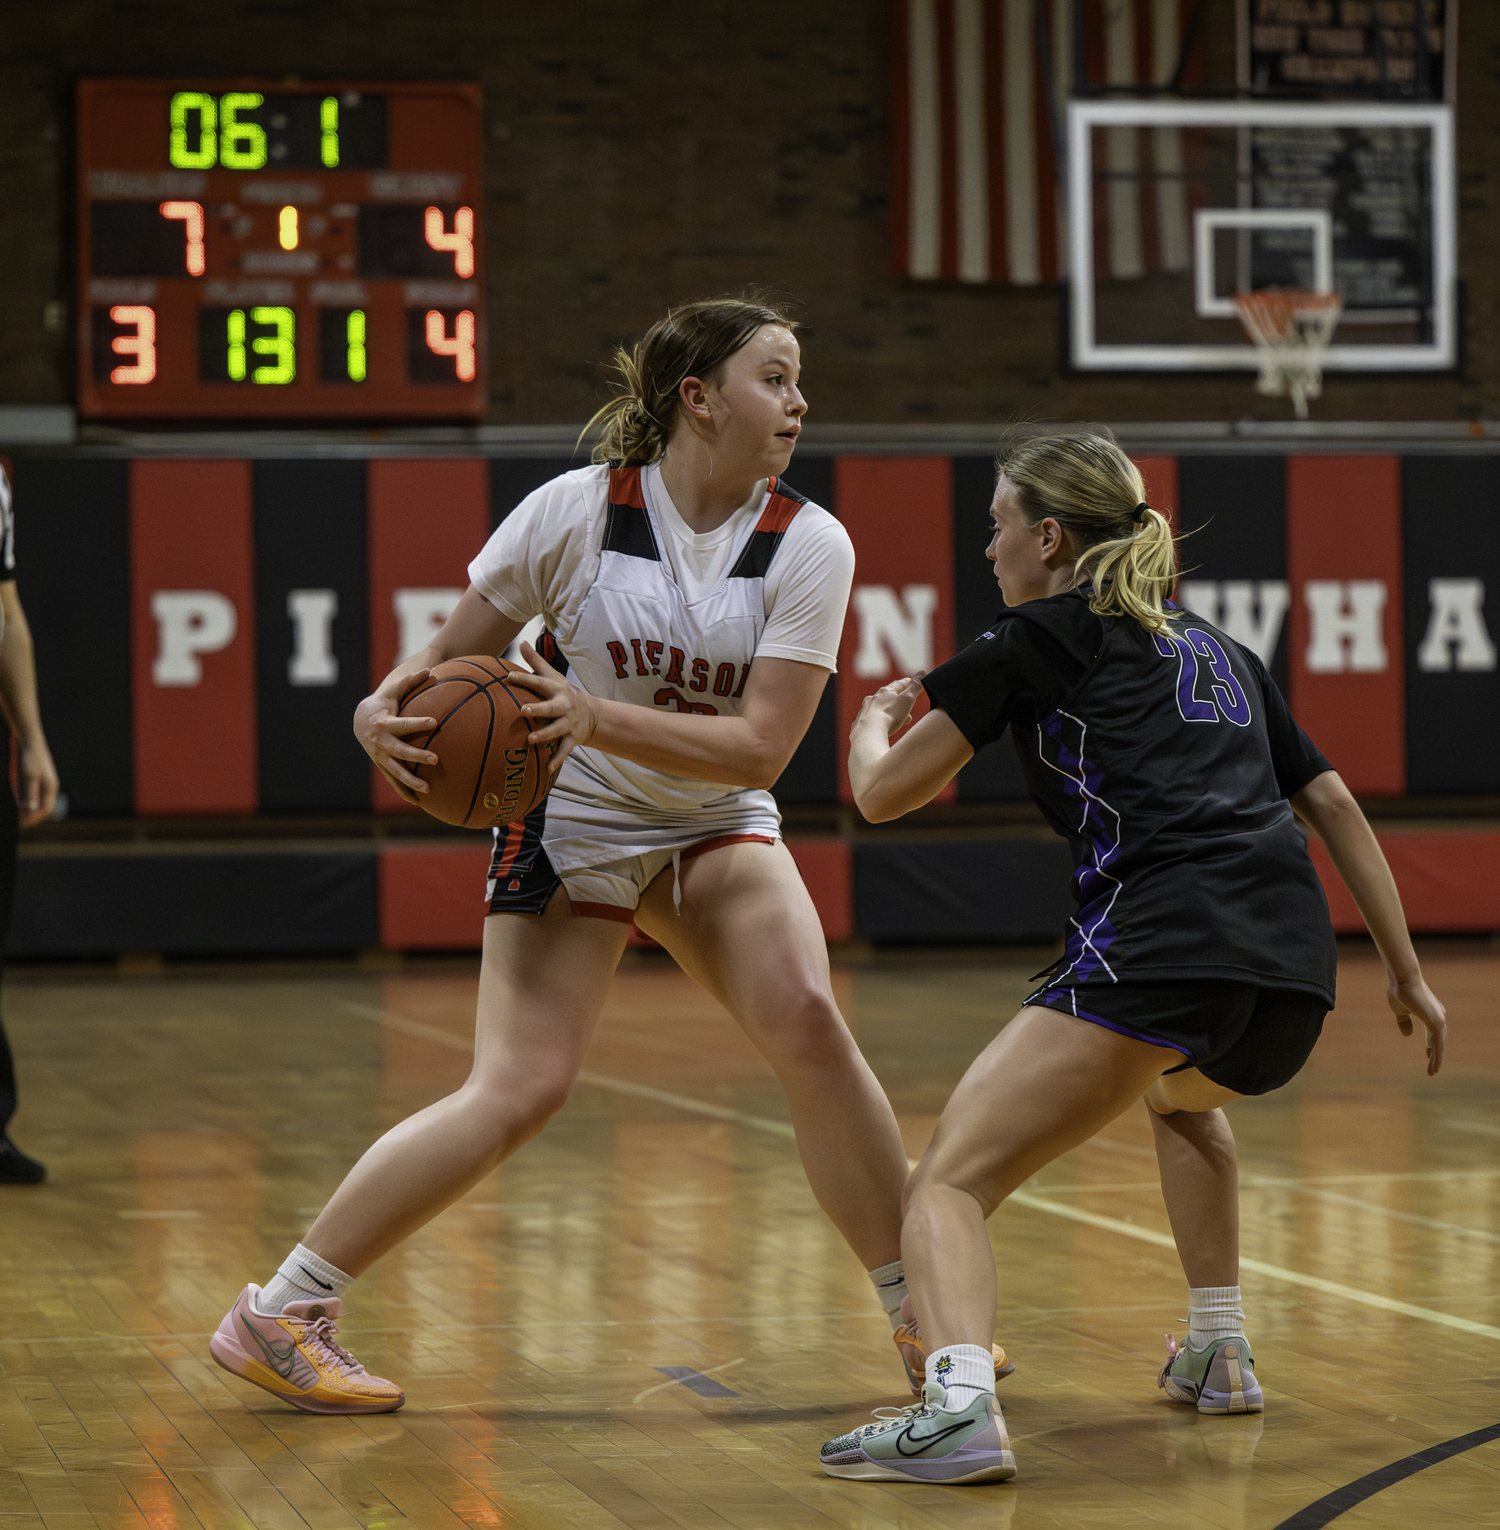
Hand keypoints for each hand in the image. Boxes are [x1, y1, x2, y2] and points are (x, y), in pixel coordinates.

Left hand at [16, 738, 58, 826]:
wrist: (32, 743)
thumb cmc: (31, 758)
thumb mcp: (29, 777)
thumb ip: (31, 793)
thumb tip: (31, 809)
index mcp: (51, 788)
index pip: (45, 810)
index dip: (34, 818)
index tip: (21, 823)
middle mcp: (51, 788)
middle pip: (44, 809)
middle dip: (32, 817)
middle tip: (18, 821)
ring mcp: (46, 785)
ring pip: (40, 804)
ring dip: (30, 811)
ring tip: (18, 814)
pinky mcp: (41, 782)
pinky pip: (37, 798)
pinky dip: (29, 804)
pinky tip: (20, 804)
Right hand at [353, 669, 436, 804]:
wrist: (359, 720)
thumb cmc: (383, 702)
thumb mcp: (394, 691)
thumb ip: (411, 682)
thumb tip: (430, 670)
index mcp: (383, 723)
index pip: (403, 724)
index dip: (418, 723)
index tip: (435, 722)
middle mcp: (380, 743)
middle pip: (399, 751)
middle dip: (417, 756)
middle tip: (436, 759)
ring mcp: (380, 757)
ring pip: (395, 772)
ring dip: (411, 782)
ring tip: (429, 789)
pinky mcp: (382, 766)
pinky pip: (393, 781)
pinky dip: (404, 791)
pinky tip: (419, 802)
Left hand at [508, 641, 597, 773]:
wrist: (594, 715)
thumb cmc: (565, 693)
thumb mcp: (554, 676)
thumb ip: (536, 662)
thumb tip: (521, 642)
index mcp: (557, 690)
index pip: (540, 682)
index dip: (525, 679)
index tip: (508, 677)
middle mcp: (564, 706)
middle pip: (551, 707)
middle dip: (538, 709)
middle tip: (523, 710)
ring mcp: (569, 723)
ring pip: (557, 730)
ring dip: (545, 735)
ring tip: (530, 740)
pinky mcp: (572, 739)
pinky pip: (565, 751)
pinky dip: (557, 760)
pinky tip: (547, 769)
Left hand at [851, 675, 924, 739]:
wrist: (869, 733)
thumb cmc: (890, 715)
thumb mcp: (907, 699)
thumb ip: (915, 687)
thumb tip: (922, 672)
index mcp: (884, 692)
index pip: (897, 685)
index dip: (906, 683)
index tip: (910, 681)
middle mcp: (872, 700)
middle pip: (887, 697)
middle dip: (898, 699)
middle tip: (906, 701)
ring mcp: (865, 712)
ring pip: (879, 710)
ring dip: (890, 712)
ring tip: (899, 719)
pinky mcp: (860, 725)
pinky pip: (872, 721)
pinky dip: (879, 723)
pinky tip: (881, 728)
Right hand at [1388, 972, 1445, 1075]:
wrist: (1403, 979)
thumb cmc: (1399, 990)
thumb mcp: (1399, 1010)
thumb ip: (1404, 1022)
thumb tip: (1408, 1035)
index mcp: (1430, 1012)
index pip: (1432, 1033)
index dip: (1430, 1045)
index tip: (1428, 1055)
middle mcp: (1438, 1016)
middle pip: (1438, 1040)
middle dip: (1435, 1055)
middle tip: (1433, 1068)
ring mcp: (1439, 1019)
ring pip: (1439, 1044)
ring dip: (1437, 1059)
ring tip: (1433, 1072)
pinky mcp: (1436, 1022)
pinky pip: (1438, 1043)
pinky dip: (1437, 1054)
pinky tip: (1435, 1064)